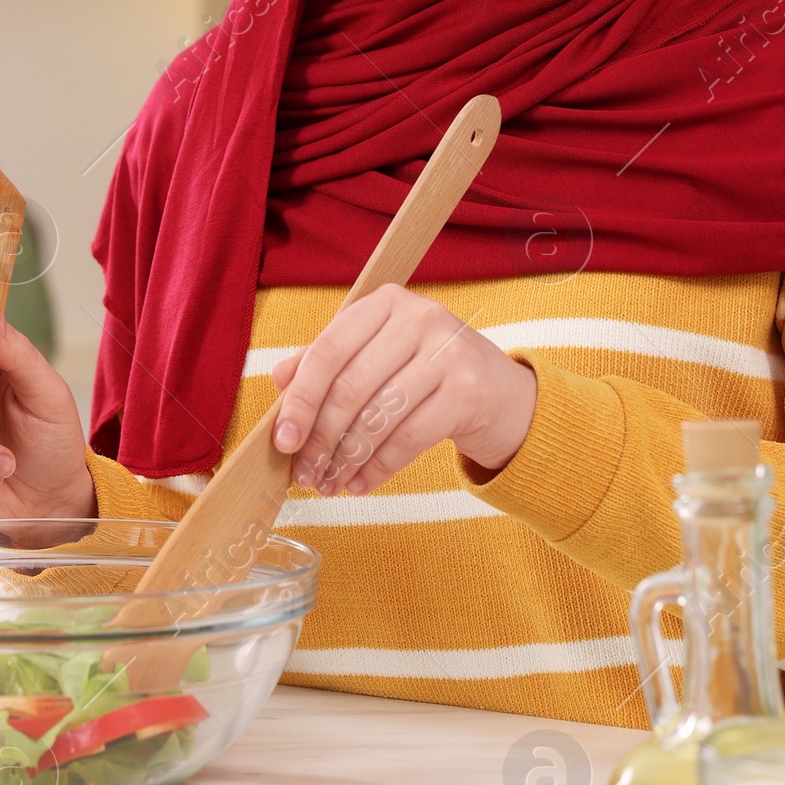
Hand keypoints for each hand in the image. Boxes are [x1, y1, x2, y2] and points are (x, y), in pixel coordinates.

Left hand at [270, 285, 536, 494]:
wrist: (504, 395)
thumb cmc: (429, 372)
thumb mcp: (379, 354)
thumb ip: (330, 360)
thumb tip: (279, 378)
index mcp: (387, 302)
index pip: (329, 349)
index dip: (301, 399)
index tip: (283, 438)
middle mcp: (419, 318)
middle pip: (351, 387)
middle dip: (321, 438)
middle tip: (304, 472)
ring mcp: (448, 353)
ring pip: (378, 416)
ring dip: (346, 458)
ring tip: (329, 482)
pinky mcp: (468, 392)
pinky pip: (408, 439)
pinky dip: (377, 468)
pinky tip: (361, 483)